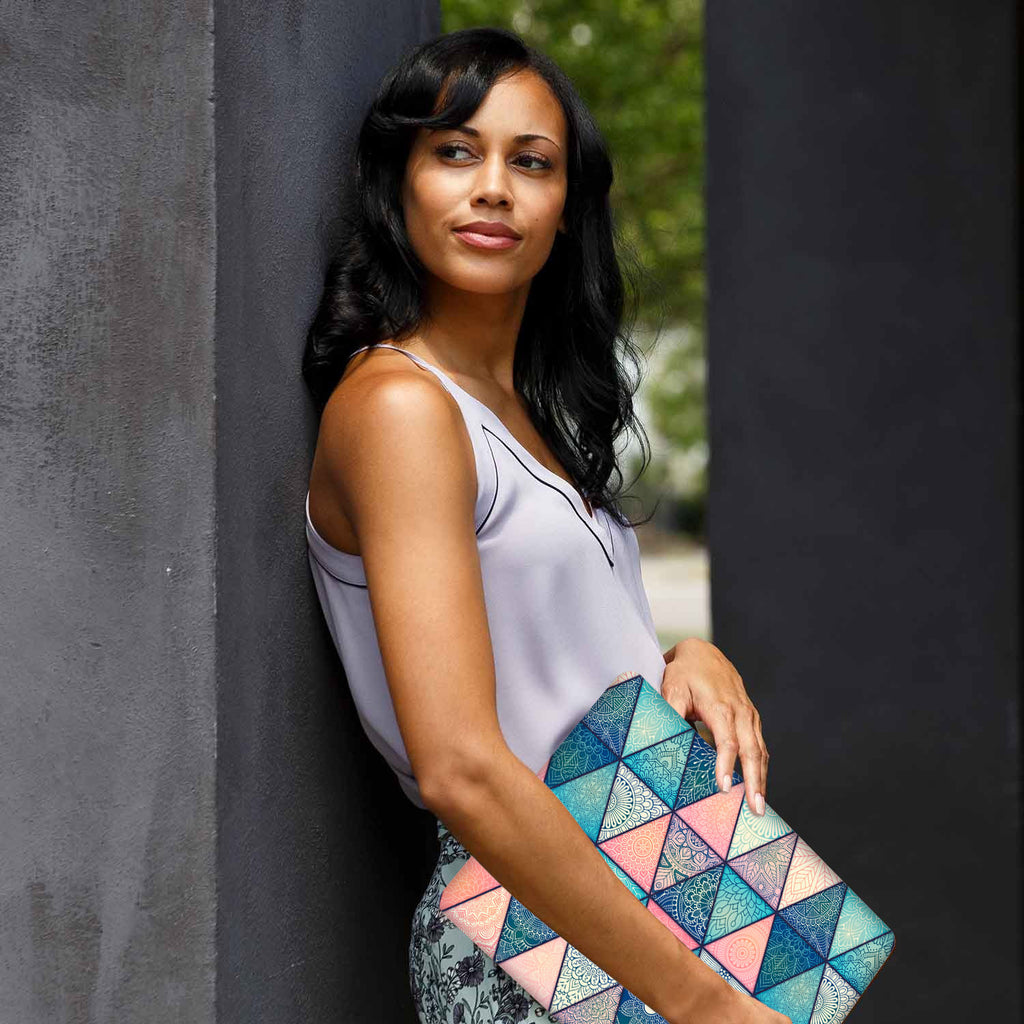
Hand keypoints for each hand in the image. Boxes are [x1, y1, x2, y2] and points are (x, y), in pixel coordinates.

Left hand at [660, 639, 769, 817]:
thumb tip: (665, 740)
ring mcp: (749, 714)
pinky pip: (760, 745)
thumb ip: (670, 712)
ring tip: (759, 806)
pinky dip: (761, 766)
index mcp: (721, 706)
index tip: (724, 789)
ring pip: (760, 750)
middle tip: (756, 810)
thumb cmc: (685, 672)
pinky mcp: (751, 717)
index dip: (726, 766)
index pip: (727, 741)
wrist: (703, 652)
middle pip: (752, 751)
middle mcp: (740, 712)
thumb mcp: (672, 686)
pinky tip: (758, 785)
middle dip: (754, 782)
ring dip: (761, 779)